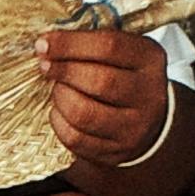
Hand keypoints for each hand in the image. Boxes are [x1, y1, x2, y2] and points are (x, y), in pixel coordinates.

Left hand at [34, 24, 173, 175]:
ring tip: (57, 88)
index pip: (109, 46)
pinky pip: (75, 137)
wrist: (150, 120)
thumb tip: (47, 44)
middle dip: (63, 71)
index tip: (44, 43)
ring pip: (84, 113)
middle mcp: (148, 94)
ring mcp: (134, 127)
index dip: (70, 44)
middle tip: (46, 66)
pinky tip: (60, 110)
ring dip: (60, 97)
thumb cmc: (125, 77)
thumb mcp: (123, 52)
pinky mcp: (116, 152)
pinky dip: (58, 121)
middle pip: (99, 81)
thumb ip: (92, 44)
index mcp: (150, 59)